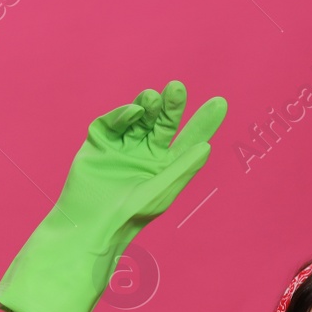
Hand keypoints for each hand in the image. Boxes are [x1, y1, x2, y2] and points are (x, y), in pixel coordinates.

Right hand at [0, 79, 226, 311]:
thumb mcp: (163, 190)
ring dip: (148, 105)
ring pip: (140, 117)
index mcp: (166, 167)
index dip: (204, 122)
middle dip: (172, 105)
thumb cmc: (131, 214)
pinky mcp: (99, 143)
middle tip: (178, 88)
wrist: (91, 224)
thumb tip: (207, 145)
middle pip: (164, 122)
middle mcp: (146, 154)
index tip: (220, 103)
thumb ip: (184, 166)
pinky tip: (134, 112)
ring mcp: (122, 146)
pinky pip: (113, 122)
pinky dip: (124, 114)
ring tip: (153, 98)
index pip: (189, 140)